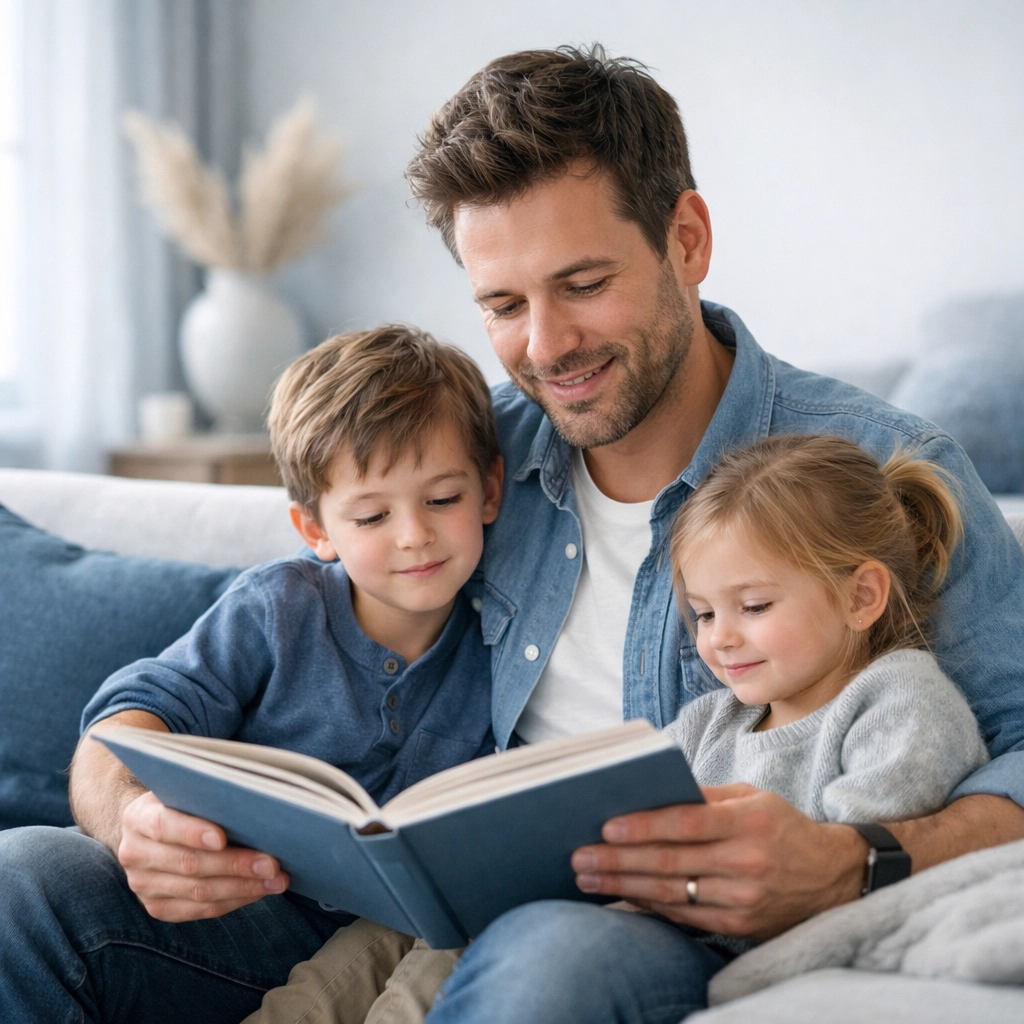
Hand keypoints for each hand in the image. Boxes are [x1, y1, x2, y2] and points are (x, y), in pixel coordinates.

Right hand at [117, 791, 288, 921]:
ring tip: (276, 881)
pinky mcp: (158, 908)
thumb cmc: (184, 802)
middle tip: (272, 864)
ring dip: (243, 888)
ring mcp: (143, 885)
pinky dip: (235, 901)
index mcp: (138, 817)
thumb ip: (208, 794)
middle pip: (189, 864)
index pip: (163, 825)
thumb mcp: (187, 790)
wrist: (152, 830)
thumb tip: (254, 802)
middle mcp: (134, 853)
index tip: (223, 837)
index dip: (193, 833)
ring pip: (198, 892)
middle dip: (235, 865)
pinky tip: (259, 891)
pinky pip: (201, 910)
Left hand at [571, 784, 866, 939]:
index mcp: (750, 821)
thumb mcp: (752, 797)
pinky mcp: (740, 925)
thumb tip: (652, 791)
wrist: (833, 877)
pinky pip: (685, 916)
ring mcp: (743, 898)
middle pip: (671, 861)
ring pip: (672, 892)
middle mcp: (747, 862)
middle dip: (619, 860)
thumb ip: (705, 796)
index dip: (644, 825)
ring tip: (589, 878)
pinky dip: (650, 906)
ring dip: (624, 886)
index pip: (687, 823)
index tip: (606, 826)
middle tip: (580, 856)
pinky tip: (623, 897)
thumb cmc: (781, 826)